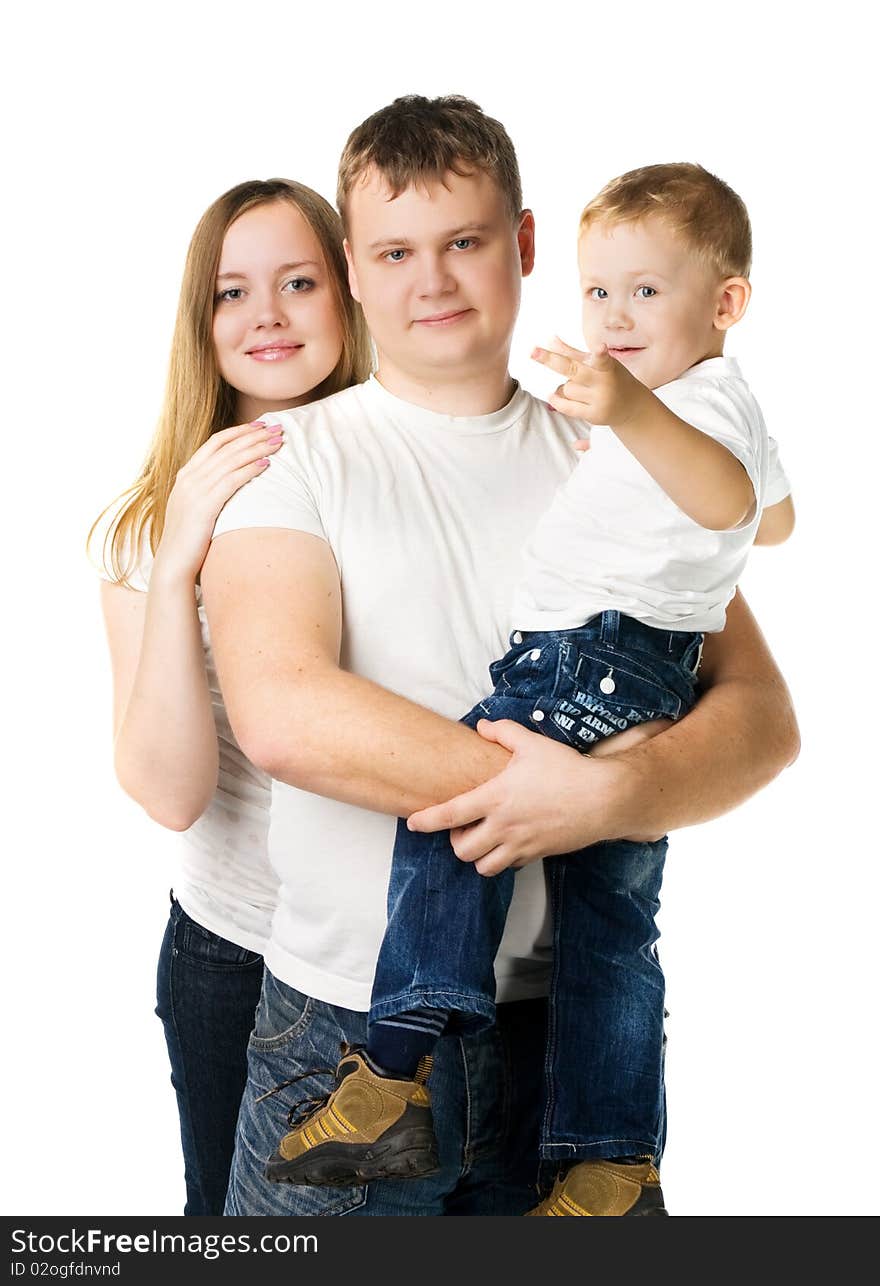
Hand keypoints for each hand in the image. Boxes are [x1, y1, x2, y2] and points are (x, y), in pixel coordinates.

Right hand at [152, 421, 283, 583]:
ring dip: (257, 448)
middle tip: (277, 428)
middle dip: (254, 435)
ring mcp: (194, 491)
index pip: (215, 443)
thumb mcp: (196, 509)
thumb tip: (230, 483)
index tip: (260, 426)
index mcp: (185, 475)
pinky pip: (231, 481)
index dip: (239, 432)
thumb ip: (208, 492)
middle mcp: (189, 478)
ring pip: (231, 460)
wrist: (173, 564)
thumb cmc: (190, 540)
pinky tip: (267, 464)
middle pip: (226, 447)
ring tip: (278, 442)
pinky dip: (250, 470)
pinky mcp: (204, 506)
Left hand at [406, 718, 633, 876]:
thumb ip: (502, 732)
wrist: (603, 798)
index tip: (413, 823)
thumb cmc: (566, 769)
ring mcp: (521, 844)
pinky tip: (510, 842)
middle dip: (456, 842)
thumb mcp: (532, 743)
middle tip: (462, 827)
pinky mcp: (538, 854)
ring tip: (483, 839)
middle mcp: (503, 826)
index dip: (426, 821)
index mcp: (495, 798)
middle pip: (462, 850)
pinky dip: (504, 859)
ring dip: (478, 856)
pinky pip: (510, 866)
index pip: (449, 815)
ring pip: (484, 867)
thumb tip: (481, 727)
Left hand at [532, 336, 648, 428]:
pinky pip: (566, 406)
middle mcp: (605, 383)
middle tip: (532, 351)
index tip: (600, 347)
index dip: (600, 354)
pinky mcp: (593, 415)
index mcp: (608, 366)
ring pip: (566, 388)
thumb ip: (573, 353)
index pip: (602, 359)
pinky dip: (557, 400)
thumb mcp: (597, 363)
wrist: (631, 405)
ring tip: (584, 389)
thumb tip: (550, 339)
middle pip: (573, 370)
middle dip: (551, 360)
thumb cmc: (611, 377)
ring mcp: (599, 400)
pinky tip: (552, 396)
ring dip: (567, 387)